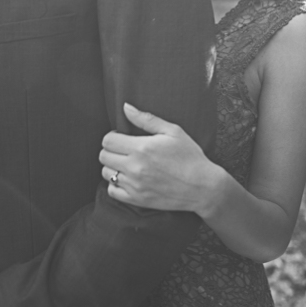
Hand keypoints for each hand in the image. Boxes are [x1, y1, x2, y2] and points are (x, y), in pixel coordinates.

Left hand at [100, 103, 221, 213]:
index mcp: (142, 148)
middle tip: (125, 149)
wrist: (202, 186)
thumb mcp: (174, 132)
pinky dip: (116, 184)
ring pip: (106, 173)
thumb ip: (147, 119)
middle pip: (103, 156)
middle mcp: (134, 167)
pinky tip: (129, 178)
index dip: (113, 136)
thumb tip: (126, 107)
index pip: (108, 140)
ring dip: (113, 166)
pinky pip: (112, 190)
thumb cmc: (190, 156)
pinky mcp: (135, 199)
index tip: (123, 137)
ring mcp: (134, 185)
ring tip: (128, 163)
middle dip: (112, 150)